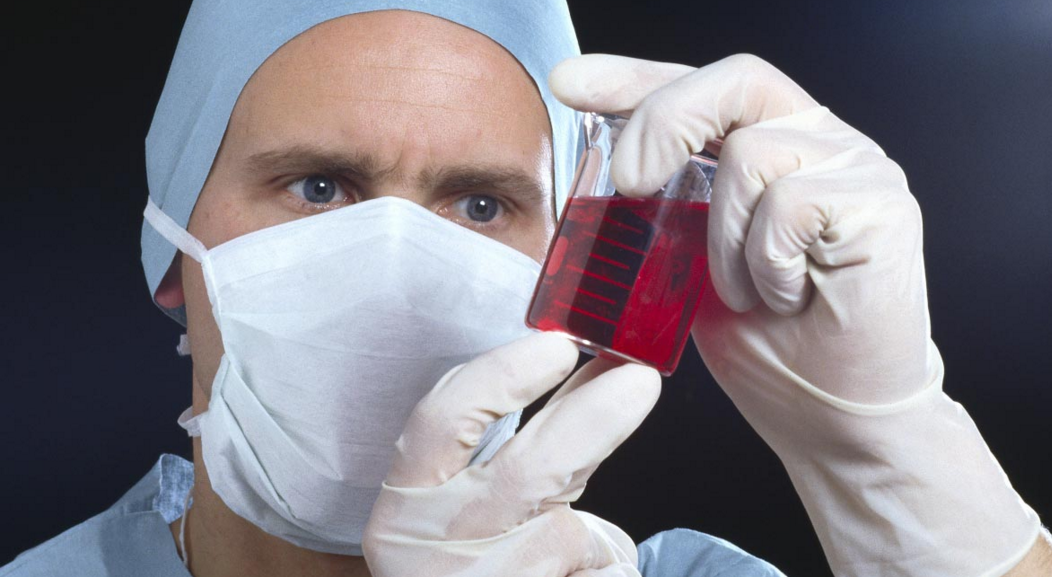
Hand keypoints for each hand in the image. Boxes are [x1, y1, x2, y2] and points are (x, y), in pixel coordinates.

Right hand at [362, 332, 660, 576]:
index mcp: (405, 513)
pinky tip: (590, 575)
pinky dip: (606, 570)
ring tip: (602, 541)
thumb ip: (504, 463)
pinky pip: (599, 574)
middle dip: (595, 415)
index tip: (558, 345)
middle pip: (526, 469)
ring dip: (602, 534)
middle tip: (639, 379)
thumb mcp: (448, 522)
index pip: (444, 422)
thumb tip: (590, 388)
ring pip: (568, 535)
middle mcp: (434, 550)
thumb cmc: (459, 572)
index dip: (505, 374)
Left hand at [551, 54, 1040, 575]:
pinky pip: (790, 205)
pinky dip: (766, 261)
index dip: (631, 77)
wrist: (829, 415)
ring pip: (752, 153)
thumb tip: (598, 187)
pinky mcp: (882, 205)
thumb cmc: (764, 343)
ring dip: (722, 238)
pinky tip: (784, 297)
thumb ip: (663, 212)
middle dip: (663, 122)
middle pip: (732, 83)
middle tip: (629, 183)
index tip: (569, 86)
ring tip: (743, 291)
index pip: (698, 84)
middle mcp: (816, 140)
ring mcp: (856, 166)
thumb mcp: (687, 266)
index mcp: (769, 143)